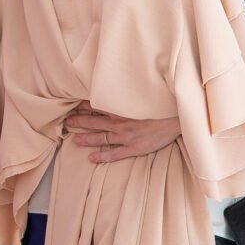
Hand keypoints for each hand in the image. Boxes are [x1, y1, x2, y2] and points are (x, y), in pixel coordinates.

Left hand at [65, 103, 181, 163]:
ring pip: (101, 138)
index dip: (84, 106)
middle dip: (80, 121)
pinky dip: (102, 156)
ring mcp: (126, 137)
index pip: (97, 106)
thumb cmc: (161, 104)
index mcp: (122, 108)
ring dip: (86, 138)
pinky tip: (91, 158)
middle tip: (67, 121)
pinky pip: (114, 154)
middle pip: (95, 121)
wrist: (177, 118)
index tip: (72, 105)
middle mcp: (121, 122)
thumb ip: (127, 93)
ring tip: (74, 139)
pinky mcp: (134, 148)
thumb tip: (116, 86)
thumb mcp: (143, 94)